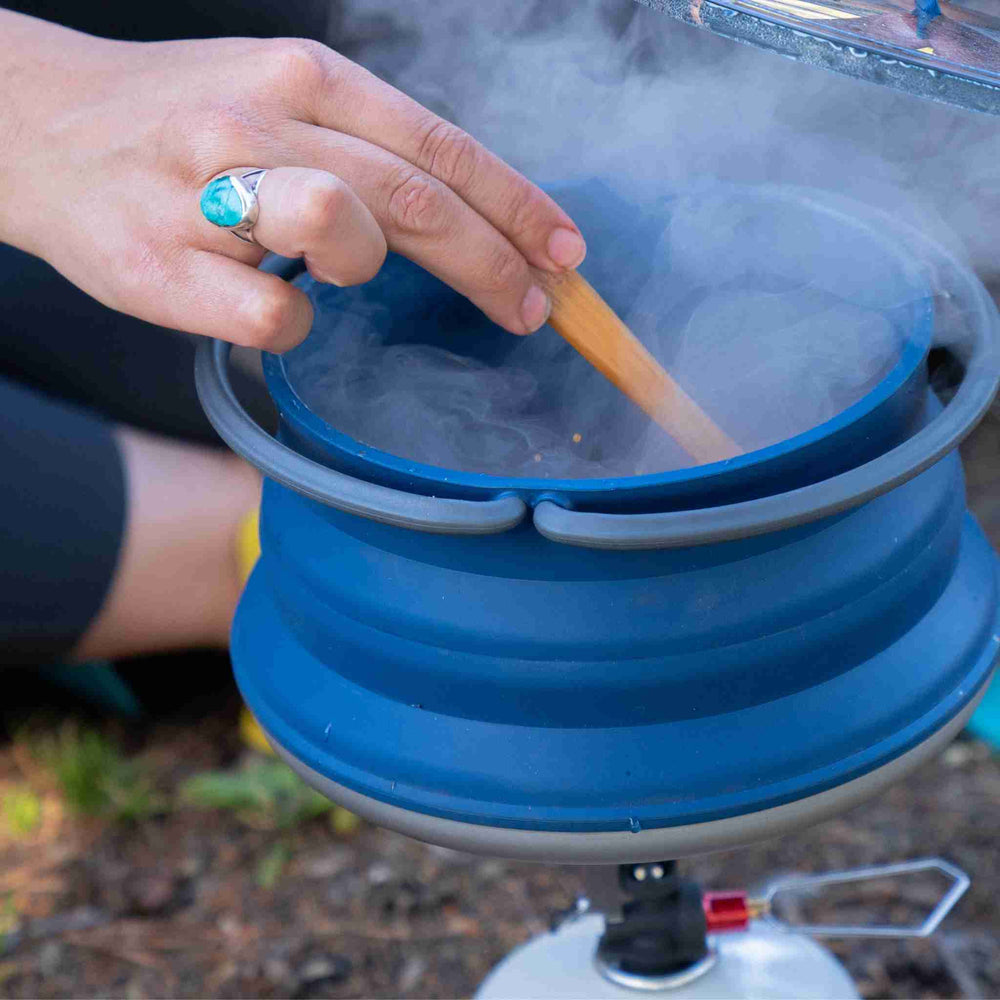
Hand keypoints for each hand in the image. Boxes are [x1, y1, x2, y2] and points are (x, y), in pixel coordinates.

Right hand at [0, 12, 585, 349]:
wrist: (37, 129)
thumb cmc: (176, 124)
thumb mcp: (276, 99)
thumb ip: (365, 143)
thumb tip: (467, 211)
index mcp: (303, 78)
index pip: (439, 146)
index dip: (516, 205)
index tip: (566, 251)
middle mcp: (259, 122)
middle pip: (413, 198)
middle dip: (491, 263)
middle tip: (530, 309)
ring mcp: (205, 191)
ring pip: (343, 230)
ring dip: (366, 266)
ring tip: (342, 271)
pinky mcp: (162, 268)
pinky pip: (273, 315)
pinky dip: (291, 323)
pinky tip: (268, 305)